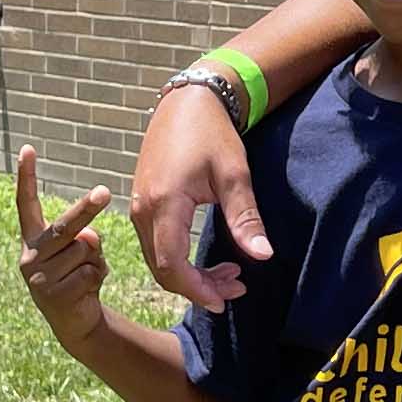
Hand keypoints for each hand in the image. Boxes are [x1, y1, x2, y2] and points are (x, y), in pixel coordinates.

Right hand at [15, 145, 115, 356]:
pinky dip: (98, 279)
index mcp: (34, 239)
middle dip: (88, 208)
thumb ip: (83, 240)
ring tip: (85, 277)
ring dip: (97, 261)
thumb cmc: (79, 277)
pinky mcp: (50, 295)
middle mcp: (29, 254)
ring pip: (86, 251)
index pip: (27, 204)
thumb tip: (88, 239)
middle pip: (66, 226)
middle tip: (105, 191)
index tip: (28, 148)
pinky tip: (86, 292)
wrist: (76, 322)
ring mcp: (37, 276)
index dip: (27, 177)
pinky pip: (90, 273)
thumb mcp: (81, 253)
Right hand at [128, 80, 268, 310]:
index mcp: (163, 203)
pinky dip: (179, 259)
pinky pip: (155, 243)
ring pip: (157, 258)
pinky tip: (206, 259)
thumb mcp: (235, 175)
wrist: (188, 102)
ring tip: (229, 274)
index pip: (172, 265)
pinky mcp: (142, 202)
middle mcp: (142, 209)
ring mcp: (138, 206)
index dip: (197, 289)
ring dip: (190, 274)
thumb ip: (245, 218)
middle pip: (162, 269)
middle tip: (237, 287)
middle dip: (198, 286)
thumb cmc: (213, 134)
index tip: (225, 299)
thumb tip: (263, 256)